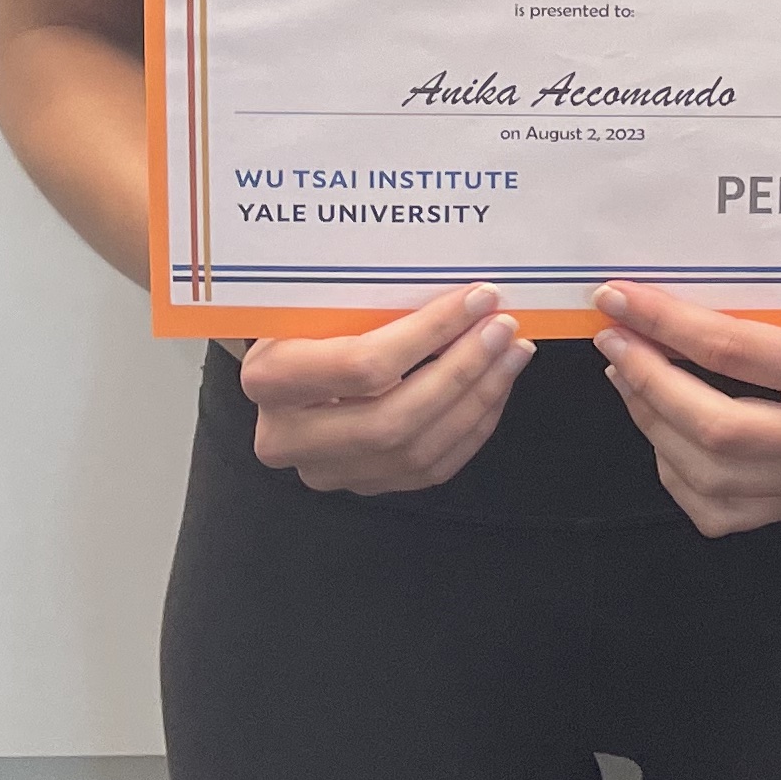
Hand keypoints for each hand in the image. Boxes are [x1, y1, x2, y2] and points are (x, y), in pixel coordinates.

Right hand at [239, 283, 533, 493]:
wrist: (287, 365)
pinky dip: (472, 427)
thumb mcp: (324, 302)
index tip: (478, 298)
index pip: (363, 365)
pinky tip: (494, 388)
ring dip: (477, 399)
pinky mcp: (361, 486)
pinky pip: (429, 469)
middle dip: (462, 370)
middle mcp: (286, 437)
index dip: (431, 333)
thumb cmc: (311, 322)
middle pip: (392, 419)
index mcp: (269, 378)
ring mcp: (325, 470)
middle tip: (502, 330)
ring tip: (510, 354)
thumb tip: (467, 293)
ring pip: (417, 450)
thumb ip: (379, 300)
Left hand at [593, 284, 780, 536]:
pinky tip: (663, 426)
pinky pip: (713, 509)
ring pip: (708, 474)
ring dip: (652, 421)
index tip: (618, 300)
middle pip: (718, 428)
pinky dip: (673, 468)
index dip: (665, 324)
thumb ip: (737, 298)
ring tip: (629, 376)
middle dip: (649, 381)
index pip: (736, 351)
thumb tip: (641, 300)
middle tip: (614, 342)